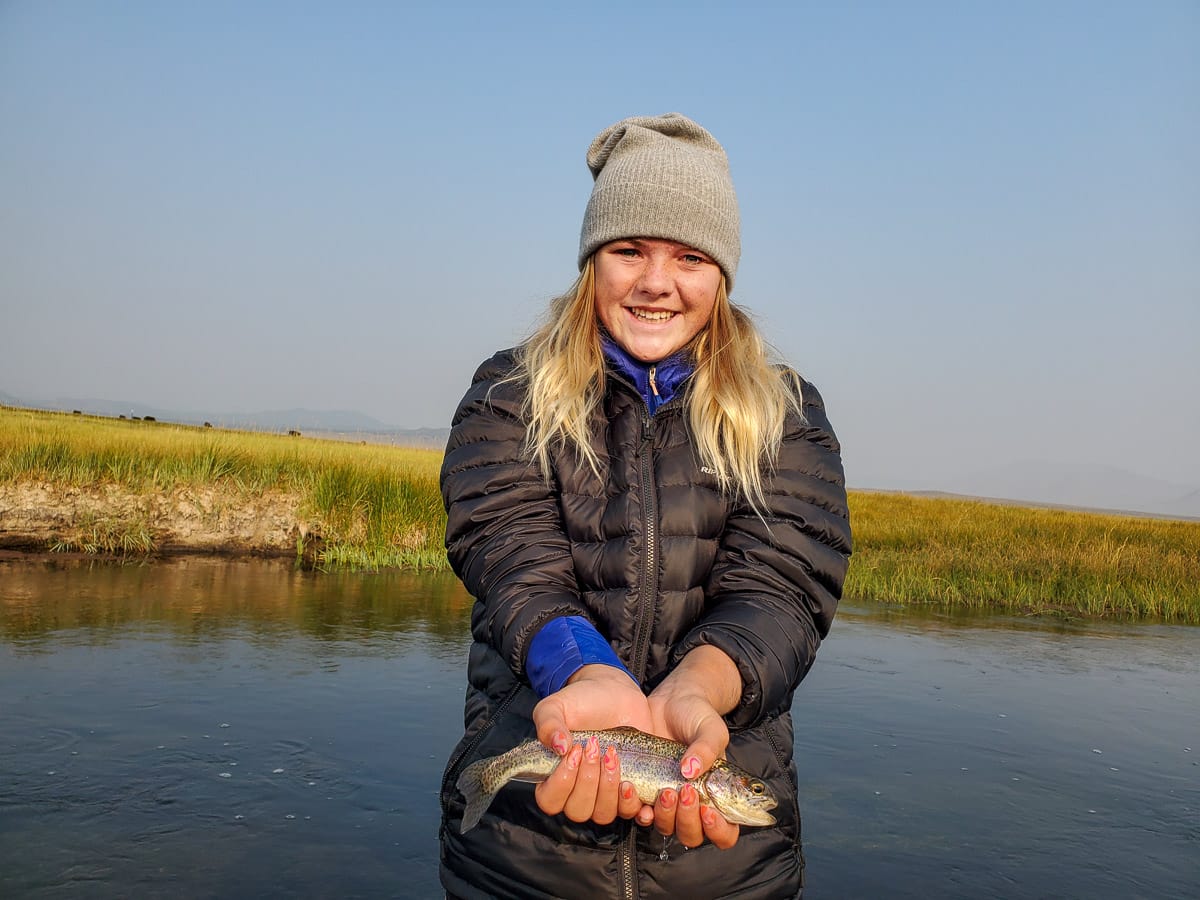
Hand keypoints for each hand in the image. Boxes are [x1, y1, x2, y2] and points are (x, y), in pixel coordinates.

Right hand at [531, 664, 651, 824]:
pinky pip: (632, 812)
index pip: (550, 801)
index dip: (561, 782)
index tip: (575, 752)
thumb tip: (558, 747)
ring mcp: (605, 795)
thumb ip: (548, 724)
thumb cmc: (581, 702)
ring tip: (613, 755)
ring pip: (603, 814)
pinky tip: (632, 784)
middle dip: (588, 780)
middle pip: (578, 811)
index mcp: (554, 777)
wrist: (615, 694)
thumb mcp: (556, 706)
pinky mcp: (630, 792)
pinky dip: (634, 803)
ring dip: (609, 788)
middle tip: (596, 748)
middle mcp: (578, 792)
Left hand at [644, 645, 742, 848]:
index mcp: (718, 797)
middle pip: (692, 836)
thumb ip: (706, 749)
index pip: (726, 833)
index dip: (718, 831)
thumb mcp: (711, 729)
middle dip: (687, 820)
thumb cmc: (698, 716)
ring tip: (664, 789)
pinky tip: (635, 791)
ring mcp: (668, 800)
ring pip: (666, 828)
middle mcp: (694, 804)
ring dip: (664, 815)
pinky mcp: (644, 791)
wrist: (671, 701)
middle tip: (684, 792)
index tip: (708, 810)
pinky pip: (639, 812)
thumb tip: (690, 771)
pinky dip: (636, 807)